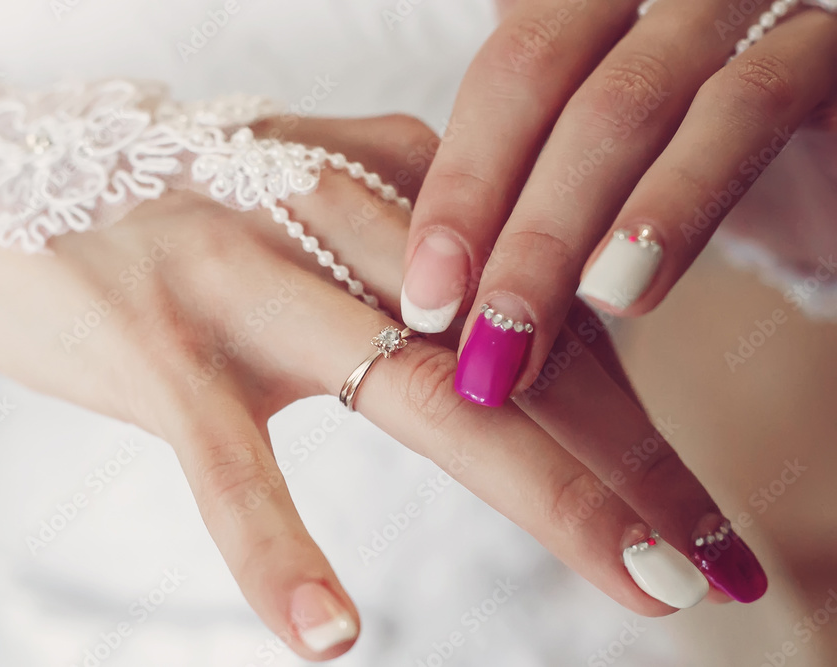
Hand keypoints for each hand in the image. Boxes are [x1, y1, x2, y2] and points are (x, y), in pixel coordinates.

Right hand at [0, 114, 755, 660]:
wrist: (21, 186)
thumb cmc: (197, 223)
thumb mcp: (317, 223)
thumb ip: (418, 279)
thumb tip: (527, 367)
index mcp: (389, 179)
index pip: (538, 305)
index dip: (629, 409)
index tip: (691, 503)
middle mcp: (333, 214)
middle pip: (512, 348)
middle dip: (629, 456)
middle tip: (712, 555)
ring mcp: (247, 276)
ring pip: (410, 390)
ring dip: (538, 488)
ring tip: (637, 581)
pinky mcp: (158, 346)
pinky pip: (225, 463)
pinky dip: (274, 548)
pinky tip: (328, 634)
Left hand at [400, 0, 836, 404]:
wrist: (831, 165)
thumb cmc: (692, 169)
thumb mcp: (593, 175)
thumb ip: (520, 192)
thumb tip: (427, 288)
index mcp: (582, 6)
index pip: (497, 75)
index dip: (456, 186)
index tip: (426, 300)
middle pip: (537, 70)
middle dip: (492, 212)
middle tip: (469, 329)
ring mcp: (736, 6)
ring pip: (627, 98)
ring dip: (561, 225)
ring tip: (523, 326)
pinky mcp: (818, 52)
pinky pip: (748, 103)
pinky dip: (675, 201)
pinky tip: (626, 286)